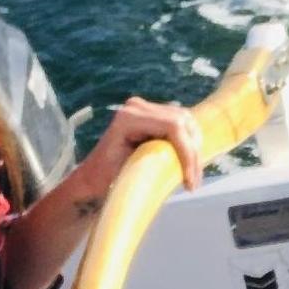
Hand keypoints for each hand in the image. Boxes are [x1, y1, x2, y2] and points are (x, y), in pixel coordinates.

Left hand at [85, 96, 203, 195]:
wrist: (94, 176)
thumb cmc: (106, 178)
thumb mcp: (131, 171)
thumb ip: (156, 164)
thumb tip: (183, 170)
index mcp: (129, 118)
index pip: (173, 127)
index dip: (188, 153)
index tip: (190, 180)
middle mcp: (137, 107)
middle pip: (183, 122)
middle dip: (193, 153)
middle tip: (194, 181)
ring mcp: (145, 108)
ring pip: (186, 122)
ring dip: (194, 149)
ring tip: (192, 175)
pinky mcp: (153, 115)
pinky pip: (181, 125)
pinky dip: (189, 144)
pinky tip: (188, 163)